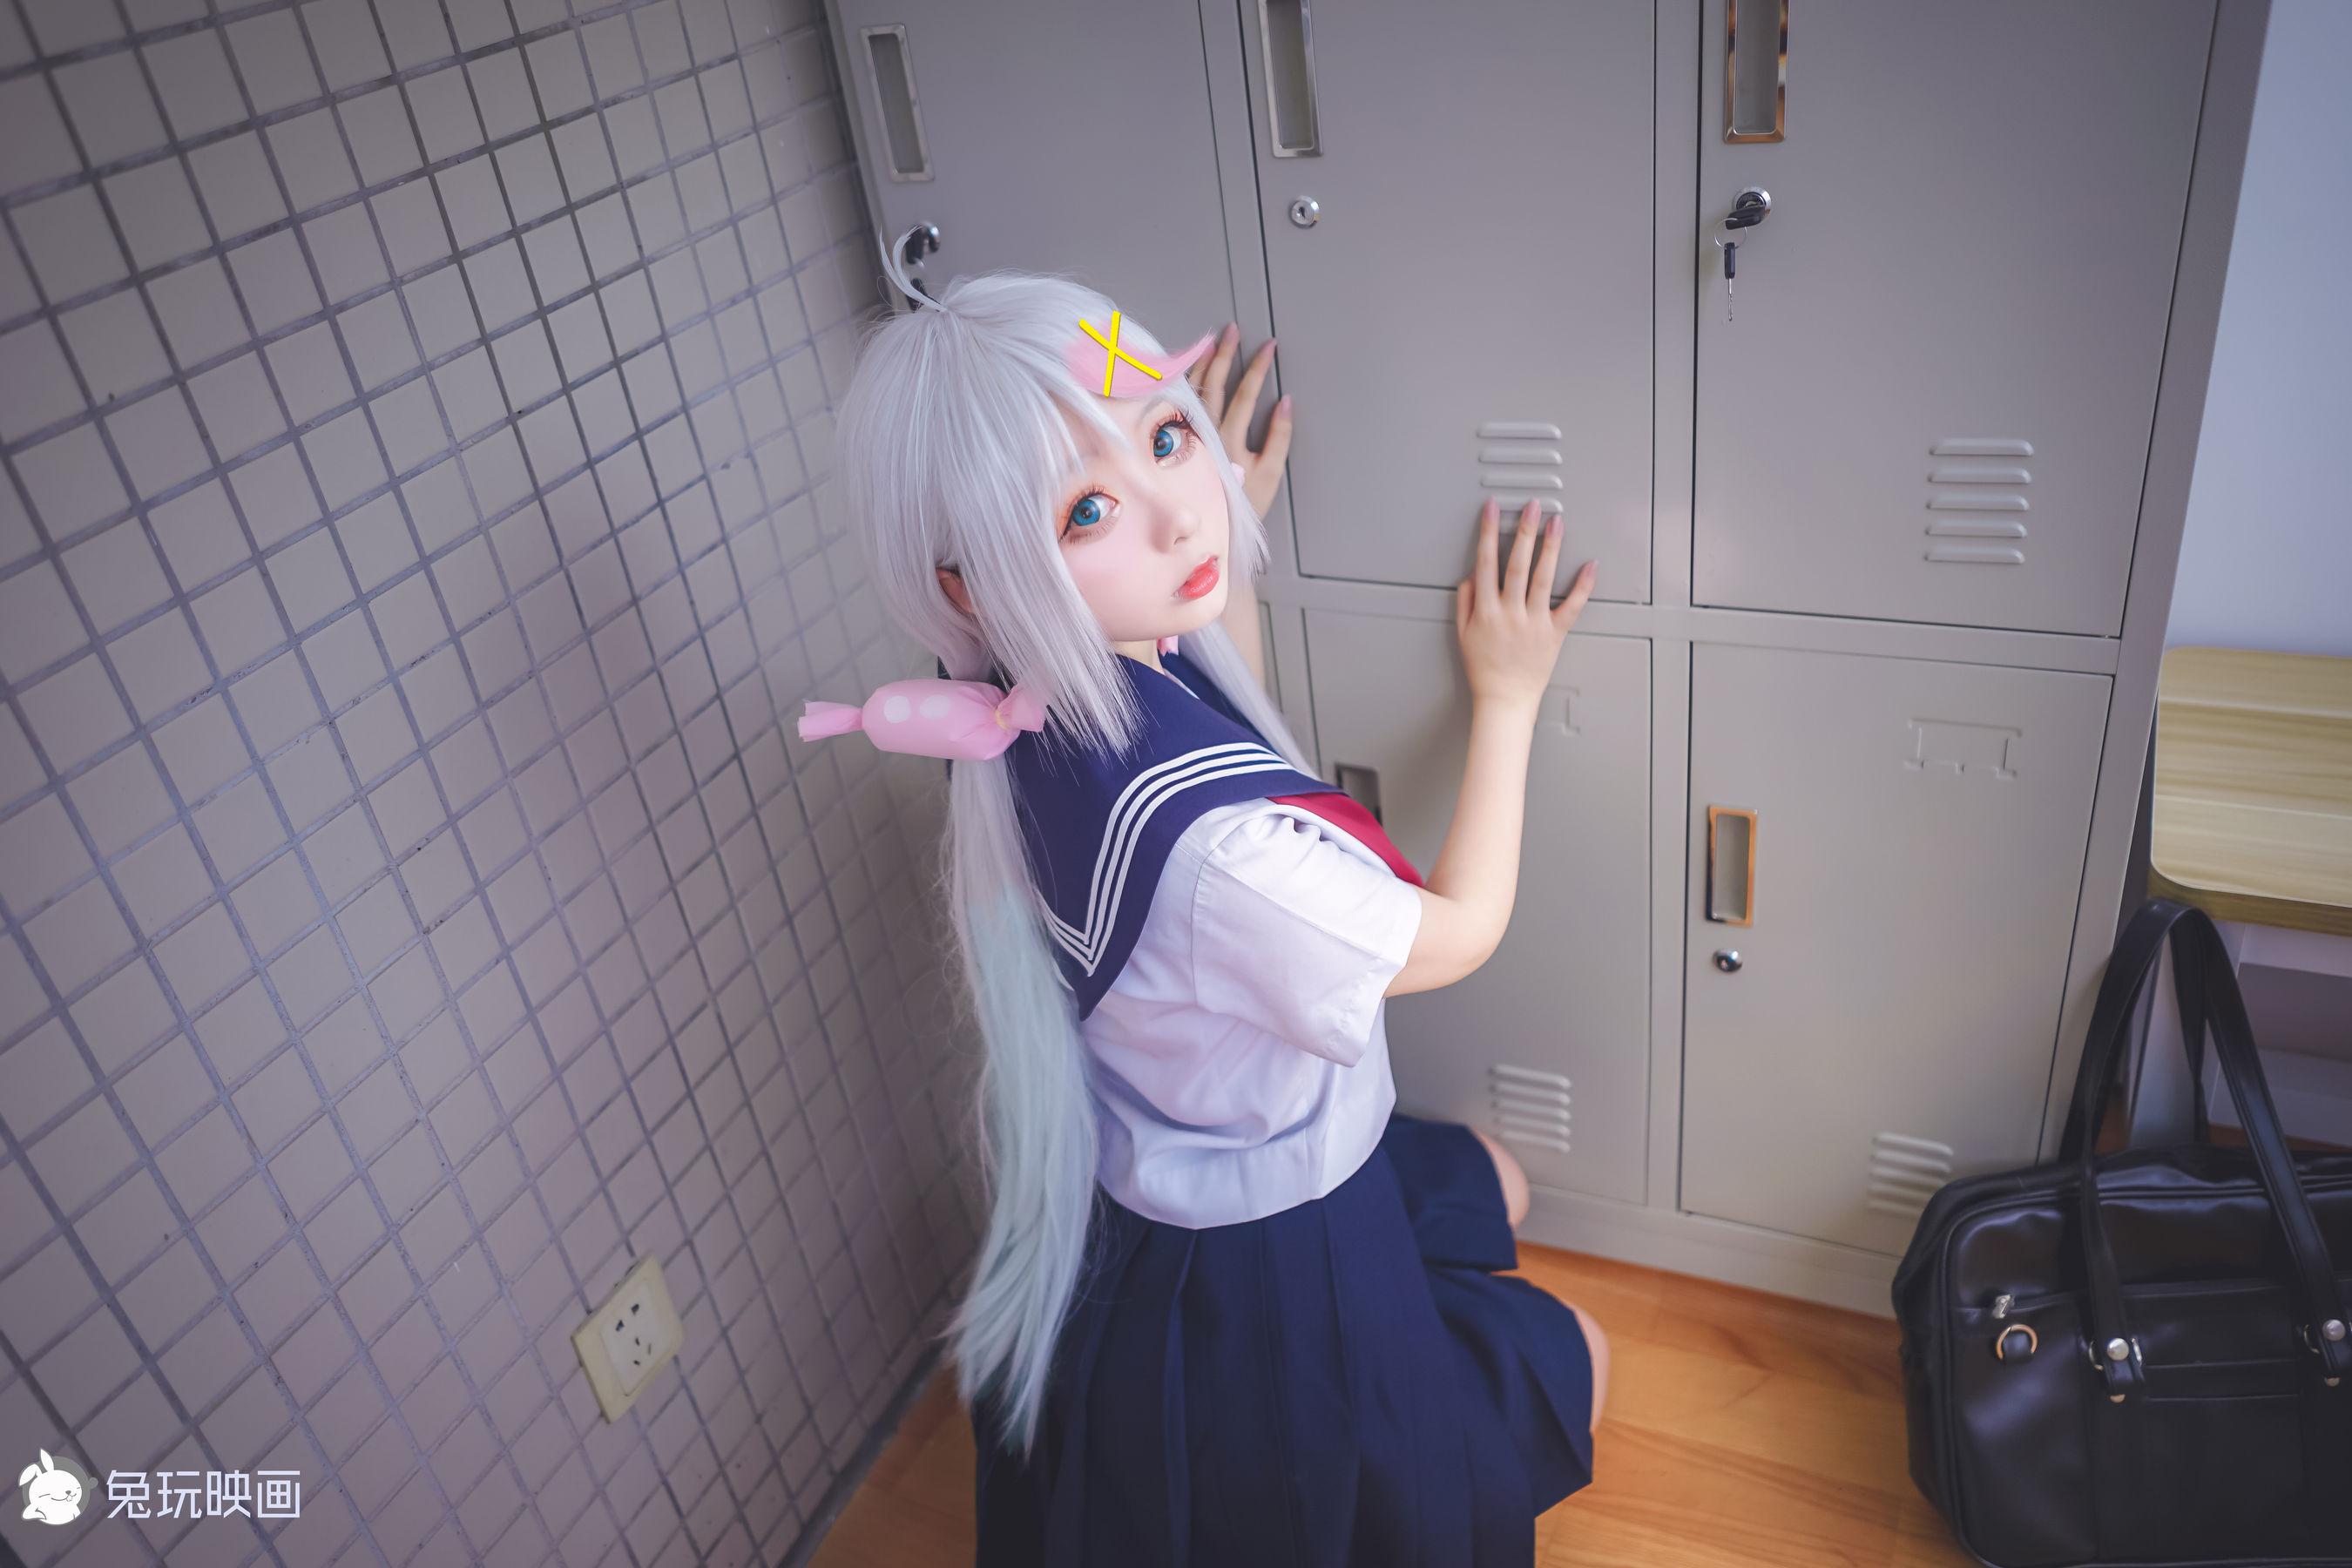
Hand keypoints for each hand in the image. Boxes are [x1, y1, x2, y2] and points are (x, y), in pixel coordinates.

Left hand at [1186, 321, 1292, 516]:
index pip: (1245, 393)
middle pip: (1215, 384)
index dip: (1258, 368)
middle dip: (1227, 354)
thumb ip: (1280, 436)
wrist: (1211, 529)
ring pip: (1193, 391)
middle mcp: (1205, 434)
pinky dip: (1182, 383)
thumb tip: (1286, 401)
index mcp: (1229, 440)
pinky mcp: (1178, 441)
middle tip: (1233, 330)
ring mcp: (1188, 436)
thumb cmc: (1243, 503)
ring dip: (1203, 363)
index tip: (1269, 346)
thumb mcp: (1270, 473)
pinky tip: (1184, 368)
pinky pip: (1177, 405)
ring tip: (1211, 340)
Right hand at [1454, 499, 1595, 713]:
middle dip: (1523, 531)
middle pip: (1517, 563)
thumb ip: (1464, 602)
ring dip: (1549, 547)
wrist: (1504, 700)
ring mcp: (1534, 622)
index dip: (1487, 533)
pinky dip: (1583, 586)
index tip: (1491, 510)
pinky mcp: (1555, 633)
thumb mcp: (1462, 635)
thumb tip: (1471, 575)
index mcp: (1485, 611)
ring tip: (1556, 523)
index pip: (1485, 562)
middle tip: (1531, 506)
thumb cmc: (1484, 670)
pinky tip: (1590, 566)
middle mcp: (1509, 613)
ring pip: (1542, 578)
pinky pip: (1571, 606)